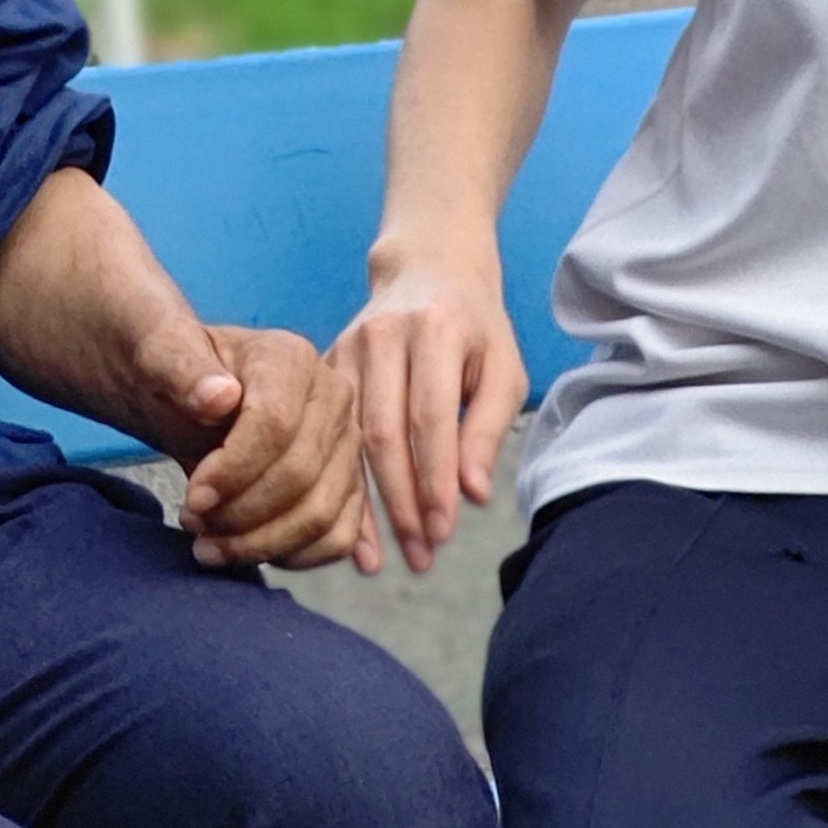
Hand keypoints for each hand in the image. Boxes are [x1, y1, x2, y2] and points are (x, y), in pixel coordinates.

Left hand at [133, 317, 372, 571]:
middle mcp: (333, 397)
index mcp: (291, 357)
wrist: (187, 393)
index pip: (276, 425)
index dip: (233, 471)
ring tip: (209, 544)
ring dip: (260, 543)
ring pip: (321, 514)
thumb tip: (217, 397)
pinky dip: (290, 556)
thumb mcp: (159, 353)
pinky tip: (245, 551)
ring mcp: (346, 443)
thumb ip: (180, 366)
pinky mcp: (349, 483)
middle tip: (193, 521)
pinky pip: (337, 537)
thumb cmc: (173, 369)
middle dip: (240, 513)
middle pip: (300, 475)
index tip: (193, 498)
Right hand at [330, 242, 527, 572]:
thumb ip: (488, 428)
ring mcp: (346, 347)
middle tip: (419, 557)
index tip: (444, 532)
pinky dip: (339, 484)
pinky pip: (329, 434)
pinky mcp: (325, 364)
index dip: (435, 479)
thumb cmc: (475, 326)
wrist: (425, 267)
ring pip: (349, 438)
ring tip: (381, 559)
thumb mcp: (502, 367)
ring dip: (366, 503)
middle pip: (384, 433)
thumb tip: (472, 495)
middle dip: (401, 502)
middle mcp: (382, 335)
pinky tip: (348, 528)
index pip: (430, 417)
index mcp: (433, 330)